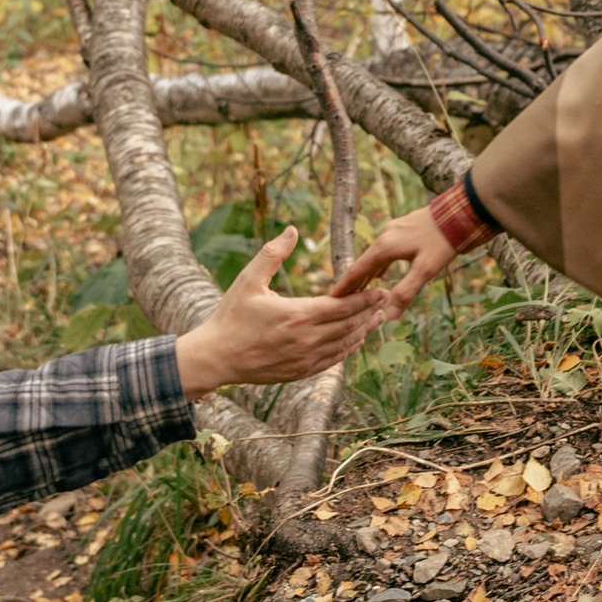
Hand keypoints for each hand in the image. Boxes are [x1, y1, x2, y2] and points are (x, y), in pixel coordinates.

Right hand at [175, 229, 378, 396]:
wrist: (216, 357)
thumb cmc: (230, 317)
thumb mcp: (248, 281)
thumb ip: (273, 254)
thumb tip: (292, 230)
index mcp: (297, 315)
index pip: (343, 307)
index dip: (365, 299)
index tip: (380, 290)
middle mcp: (306, 339)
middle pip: (349, 326)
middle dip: (369, 313)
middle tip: (384, 302)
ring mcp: (305, 359)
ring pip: (344, 345)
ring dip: (362, 331)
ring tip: (375, 320)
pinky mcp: (300, 371)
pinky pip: (332, 361)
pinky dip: (347, 349)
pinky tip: (353, 341)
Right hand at [328, 205, 461, 315]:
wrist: (459, 213)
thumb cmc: (443, 242)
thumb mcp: (425, 270)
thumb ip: (405, 292)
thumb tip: (389, 316)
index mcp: (385, 247)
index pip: (358, 269)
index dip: (345, 285)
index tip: (332, 297)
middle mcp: (385, 236)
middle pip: (363, 262)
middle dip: (353, 281)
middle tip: (342, 298)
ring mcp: (394, 230)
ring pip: (374, 256)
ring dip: (367, 273)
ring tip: (360, 289)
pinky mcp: (403, 228)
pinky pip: (384, 249)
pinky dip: (379, 263)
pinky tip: (382, 271)